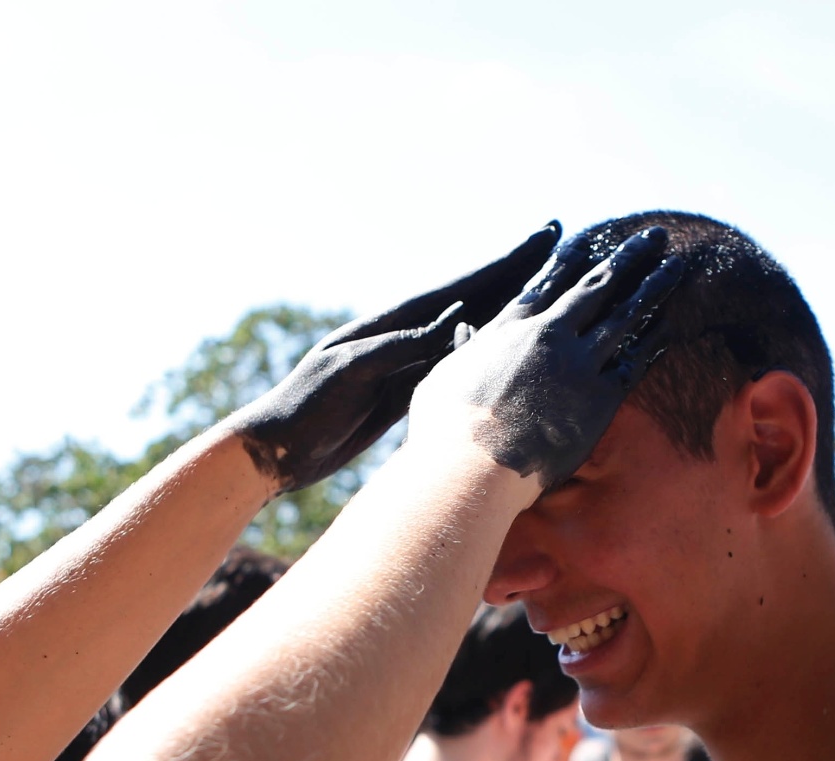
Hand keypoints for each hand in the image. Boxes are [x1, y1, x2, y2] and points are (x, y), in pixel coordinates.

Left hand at [229, 222, 561, 491]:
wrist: (276, 449)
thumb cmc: (306, 407)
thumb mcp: (352, 371)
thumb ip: (401, 347)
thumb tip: (453, 322)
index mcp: (391, 324)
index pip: (460, 287)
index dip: (504, 264)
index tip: (545, 237)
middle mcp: (404, 337)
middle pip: (472, 300)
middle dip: (515, 276)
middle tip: (558, 247)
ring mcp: (406, 366)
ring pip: (468, 333)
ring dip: (506, 313)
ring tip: (547, 294)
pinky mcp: (402, 396)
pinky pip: (452, 369)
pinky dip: (480, 357)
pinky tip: (506, 355)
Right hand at [409, 224, 685, 489]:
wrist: (471, 469)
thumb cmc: (444, 434)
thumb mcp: (441, 381)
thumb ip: (462, 351)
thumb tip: (464, 330)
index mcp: (506, 331)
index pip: (544, 285)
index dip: (569, 261)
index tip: (587, 242)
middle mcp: (546, 337)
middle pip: (595, 288)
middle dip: (626, 258)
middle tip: (652, 237)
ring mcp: (576, 364)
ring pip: (624, 315)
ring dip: (652, 287)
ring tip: (674, 265)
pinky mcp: (598, 398)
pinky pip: (635, 361)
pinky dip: (654, 339)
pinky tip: (671, 323)